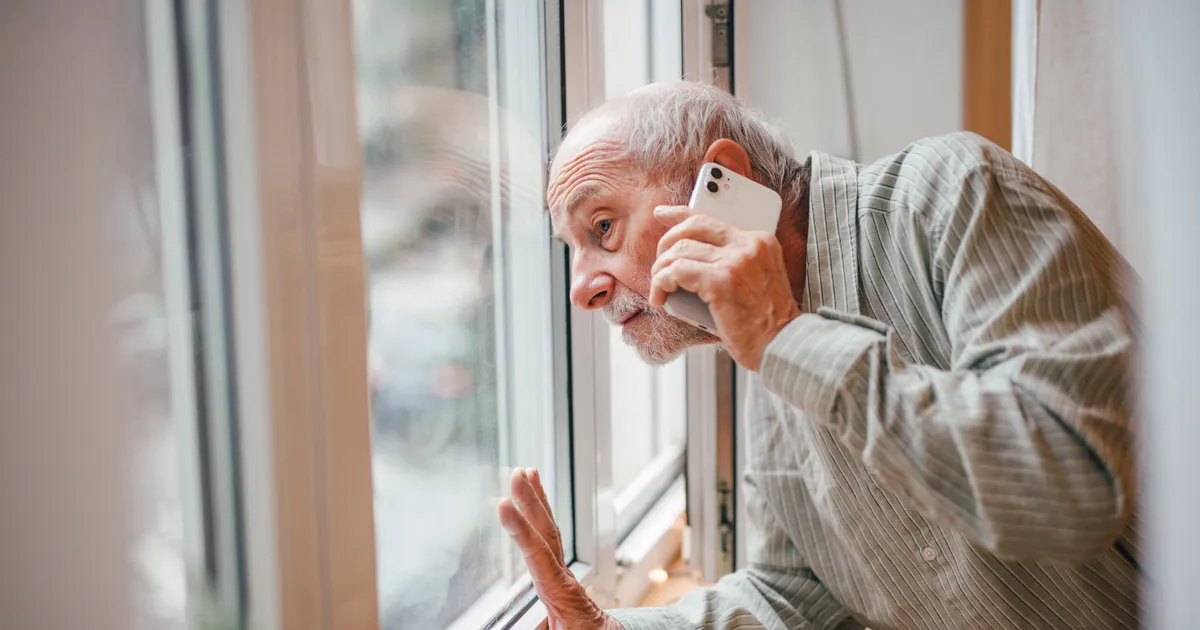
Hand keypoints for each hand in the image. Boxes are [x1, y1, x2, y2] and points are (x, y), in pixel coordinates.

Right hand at [498, 468, 621, 629]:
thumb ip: (541, 627)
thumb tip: (509, 623)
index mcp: (562, 593)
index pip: (538, 553)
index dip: (519, 528)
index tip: (503, 504)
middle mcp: (564, 579)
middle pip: (547, 532)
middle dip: (531, 501)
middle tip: (517, 473)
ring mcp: (563, 578)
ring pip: (550, 533)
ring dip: (538, 502)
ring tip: (528, 473)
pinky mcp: (560, 582)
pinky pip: (550, 544)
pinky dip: (541, 522)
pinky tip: (535, 509)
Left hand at [649, 205, 800, 370]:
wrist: (782, 345)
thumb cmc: (764, 323)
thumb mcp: (756, 281)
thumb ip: (732, 263)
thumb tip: (689, 257)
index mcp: (759, 241)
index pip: (710, 218)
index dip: (679, 214)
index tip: (661, 214)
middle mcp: (749, 245)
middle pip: (691, 228)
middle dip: (666, 246)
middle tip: (660, 268)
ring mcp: (736, 261)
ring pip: (679, 250)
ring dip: (661, 270)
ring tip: (660, 289)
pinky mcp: (722, 281)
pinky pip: (677, 272)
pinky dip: (661, 284)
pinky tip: (661, 298)